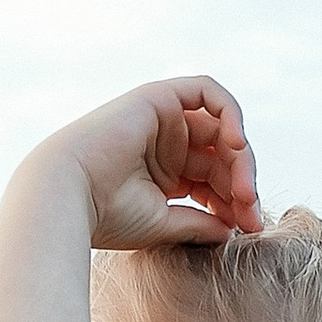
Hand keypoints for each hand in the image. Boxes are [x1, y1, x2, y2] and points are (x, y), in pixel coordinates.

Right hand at [39, 75, 263, 251]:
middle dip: (242, 185)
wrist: (69, 196)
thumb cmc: (107, 216)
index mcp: (164, 174)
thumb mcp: (164, 225)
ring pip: (221, 129)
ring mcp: (163, 120)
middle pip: (222, 156)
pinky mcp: (159, 98)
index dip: (236, 202)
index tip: (248, 228)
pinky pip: (207, 92)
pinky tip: (237, 146)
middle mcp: (165, 144)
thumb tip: (233, 230)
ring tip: (244, 191)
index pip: (215, 182)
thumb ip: (200, 223)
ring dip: (241, 159)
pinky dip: (230, 113)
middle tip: (252, 214)